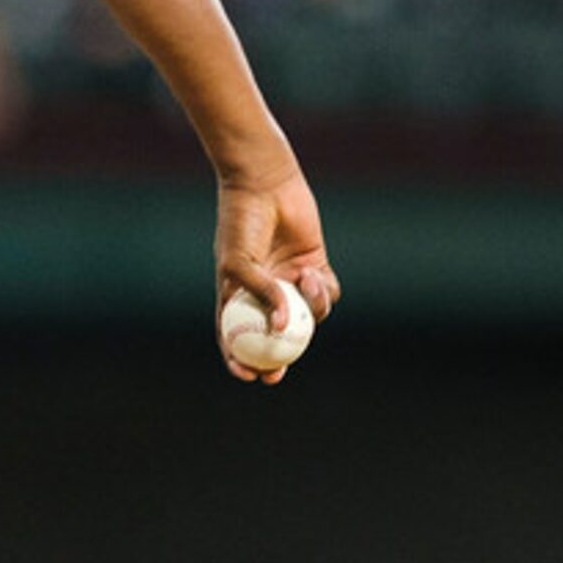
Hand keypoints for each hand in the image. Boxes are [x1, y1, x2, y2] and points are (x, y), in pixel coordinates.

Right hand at [213, 168, 338, 384]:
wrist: (265, 187)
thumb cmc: (240, 224)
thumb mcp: (239, 263)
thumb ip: (260, 294)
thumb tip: (280, 327)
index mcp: (238, 294)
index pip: (237, 336)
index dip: (240, 360)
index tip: (248, 375)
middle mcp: (265, 293)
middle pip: (274, 336)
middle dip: (278, 359)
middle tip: (278, 372)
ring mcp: (290, 281)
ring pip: (307, 316)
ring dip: (310, 310)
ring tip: (304, 283)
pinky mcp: (314, 267)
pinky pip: (326, 293)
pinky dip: (323, 291)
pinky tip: (311, 274)